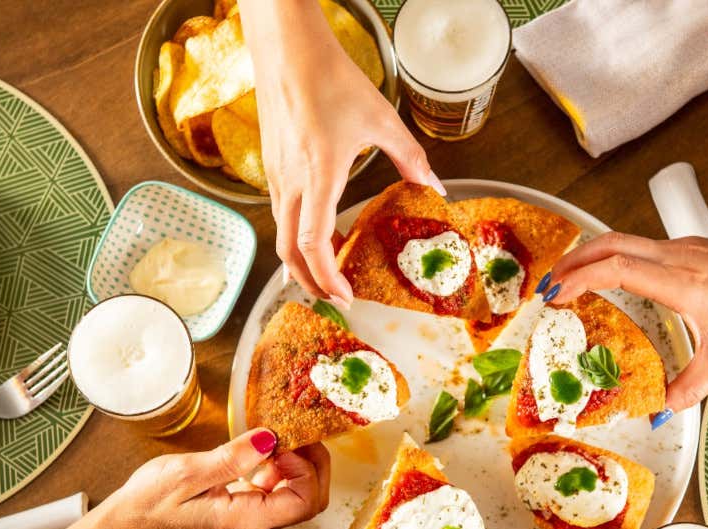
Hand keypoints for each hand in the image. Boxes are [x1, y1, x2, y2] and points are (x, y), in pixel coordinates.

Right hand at [103, 429, 329, 528]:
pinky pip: (276, 491)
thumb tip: (270, 438)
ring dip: (295, 464)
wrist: (128, 523)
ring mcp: (252, 519)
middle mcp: (255, 525)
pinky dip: (278, 468)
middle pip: (310, 499)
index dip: (307, 468)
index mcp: (245, 521)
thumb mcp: (188, 473)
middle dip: (312, 464)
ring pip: (297, 494)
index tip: (285, 443)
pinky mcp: (245, 509)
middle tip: (294, 434)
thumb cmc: (149, 502)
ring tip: (275, 439)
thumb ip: (233, 458)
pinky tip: (259, 452)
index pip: (305, 502)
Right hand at [244, 0, 442, 305]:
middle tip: (335, 298)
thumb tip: (435, 187)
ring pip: (282, 234)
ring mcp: (276, 176)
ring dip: (302, 261)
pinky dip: (297, 235)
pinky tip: (318, 234)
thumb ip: (410, 158)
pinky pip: (281, 214)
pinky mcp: (272, 168)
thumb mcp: (382, 120)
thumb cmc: (332, 80)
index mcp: (319, 175)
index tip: (346, 296)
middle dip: (311, 281)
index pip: (314, 242)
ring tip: (327, 274)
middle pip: (291, 250)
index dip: (328, 276)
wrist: (287, 50)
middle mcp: (291, 182)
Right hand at [544, 230, 707, 415]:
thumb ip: (689, 388)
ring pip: (624, 240)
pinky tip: (610, 279)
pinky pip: (641, 246)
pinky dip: (614, 258)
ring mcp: (682, 248)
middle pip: (610, 243)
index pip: (619, 268)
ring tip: (569, 280)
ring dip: (591, 256)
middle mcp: (677, 258)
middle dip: (573, 260)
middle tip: (548, 285)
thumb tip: (659, 412)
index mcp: (682, 284)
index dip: (582, 278)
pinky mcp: (689, 248)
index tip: (557, 294)